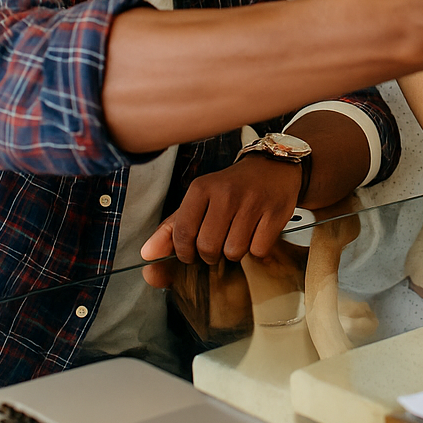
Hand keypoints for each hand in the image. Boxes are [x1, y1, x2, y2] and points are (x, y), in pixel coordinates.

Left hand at [140, 154, 300, 266]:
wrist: (272, 167)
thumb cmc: (232, 188)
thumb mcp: (199, 200)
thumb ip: (172, 228)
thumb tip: (147, 255)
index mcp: (201, 188)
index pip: (183, 232)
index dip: (184, 252)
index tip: (190, 254)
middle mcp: (225, 193)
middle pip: (208, 247)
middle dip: (210, 255)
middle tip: (217, 244)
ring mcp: (252, 203)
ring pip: (233, 252)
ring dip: (234, 252)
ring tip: (238, 236)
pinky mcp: (274, 213)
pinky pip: (258, 251)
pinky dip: (256, 250)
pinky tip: (256, 233)